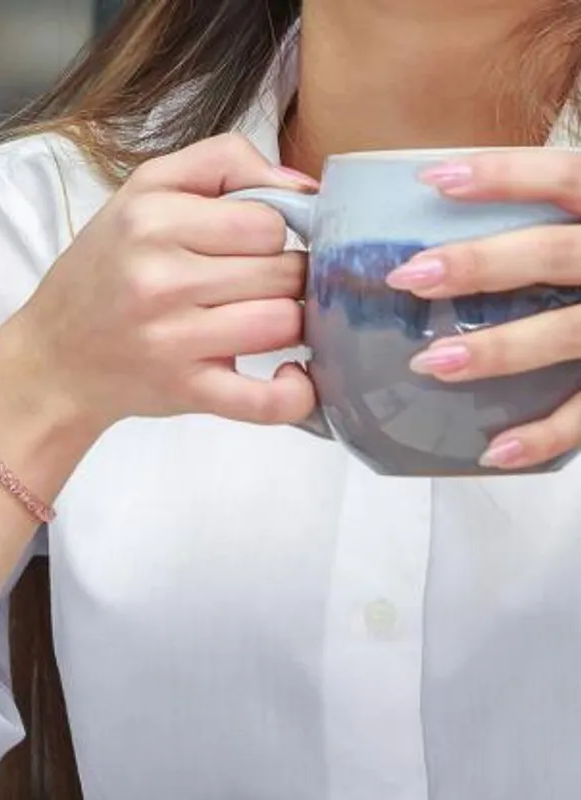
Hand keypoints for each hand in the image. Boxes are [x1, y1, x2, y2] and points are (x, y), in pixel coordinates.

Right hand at [15, 134, 318, 430]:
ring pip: (284, 322)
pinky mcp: (186, 392)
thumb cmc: (104, 274)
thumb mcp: (142, 192)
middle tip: (251, 287)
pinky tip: (292, 376)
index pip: (267, 219)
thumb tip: (305, 186)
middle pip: (284, 270)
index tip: (249, 247)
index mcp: (153, 219)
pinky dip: (294, 394)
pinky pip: (266, 401)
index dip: (273, 232)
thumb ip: (221, 163)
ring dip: (286, 323)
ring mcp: (174, 341)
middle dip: (282, 277)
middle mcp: (161, 279)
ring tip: (257, 320)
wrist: (54, 360)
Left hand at [385, 149, 580, 469]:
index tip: (433, 180)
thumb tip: (466, 205)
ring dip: (497, 349)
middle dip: (478, 264)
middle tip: (410, 277)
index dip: (504, 174)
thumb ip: (567, 226)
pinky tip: (495, 450)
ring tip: (430, 362)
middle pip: (552, 254)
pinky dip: (545, 436)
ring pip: (566, 333)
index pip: (567, 177)